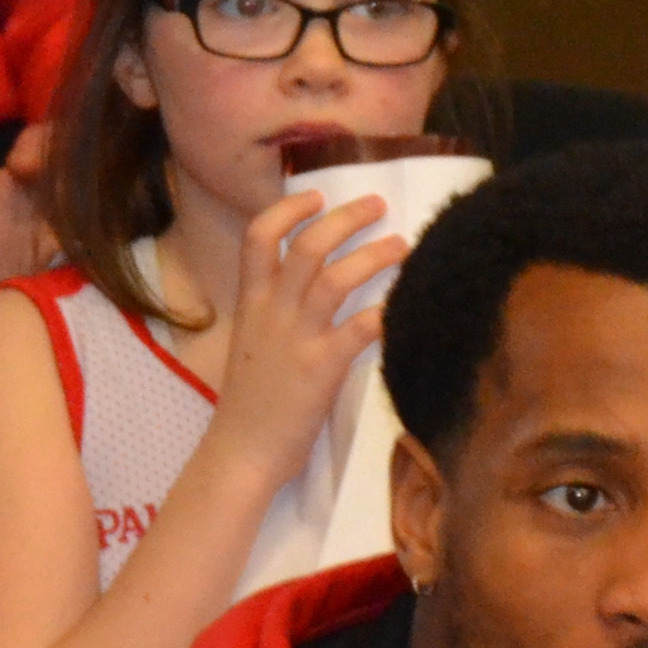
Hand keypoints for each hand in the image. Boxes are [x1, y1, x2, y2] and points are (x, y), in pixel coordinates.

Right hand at [206, 189, 403, 481]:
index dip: (289, 208)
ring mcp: (297, 339)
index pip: (259, 236)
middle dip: (346, 217)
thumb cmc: (251, 405)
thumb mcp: (253, 346)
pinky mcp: (322, 369)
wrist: (242, 453)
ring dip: (374, 255)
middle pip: (308, 244)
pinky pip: (360, 328)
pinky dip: (385, 312)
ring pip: (336, 277)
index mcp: (251, 303)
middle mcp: (272, 312)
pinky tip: (405, 304)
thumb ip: (276, 314)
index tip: (317, 195)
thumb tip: (313, 290)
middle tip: (378, 205)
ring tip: (402, 245)